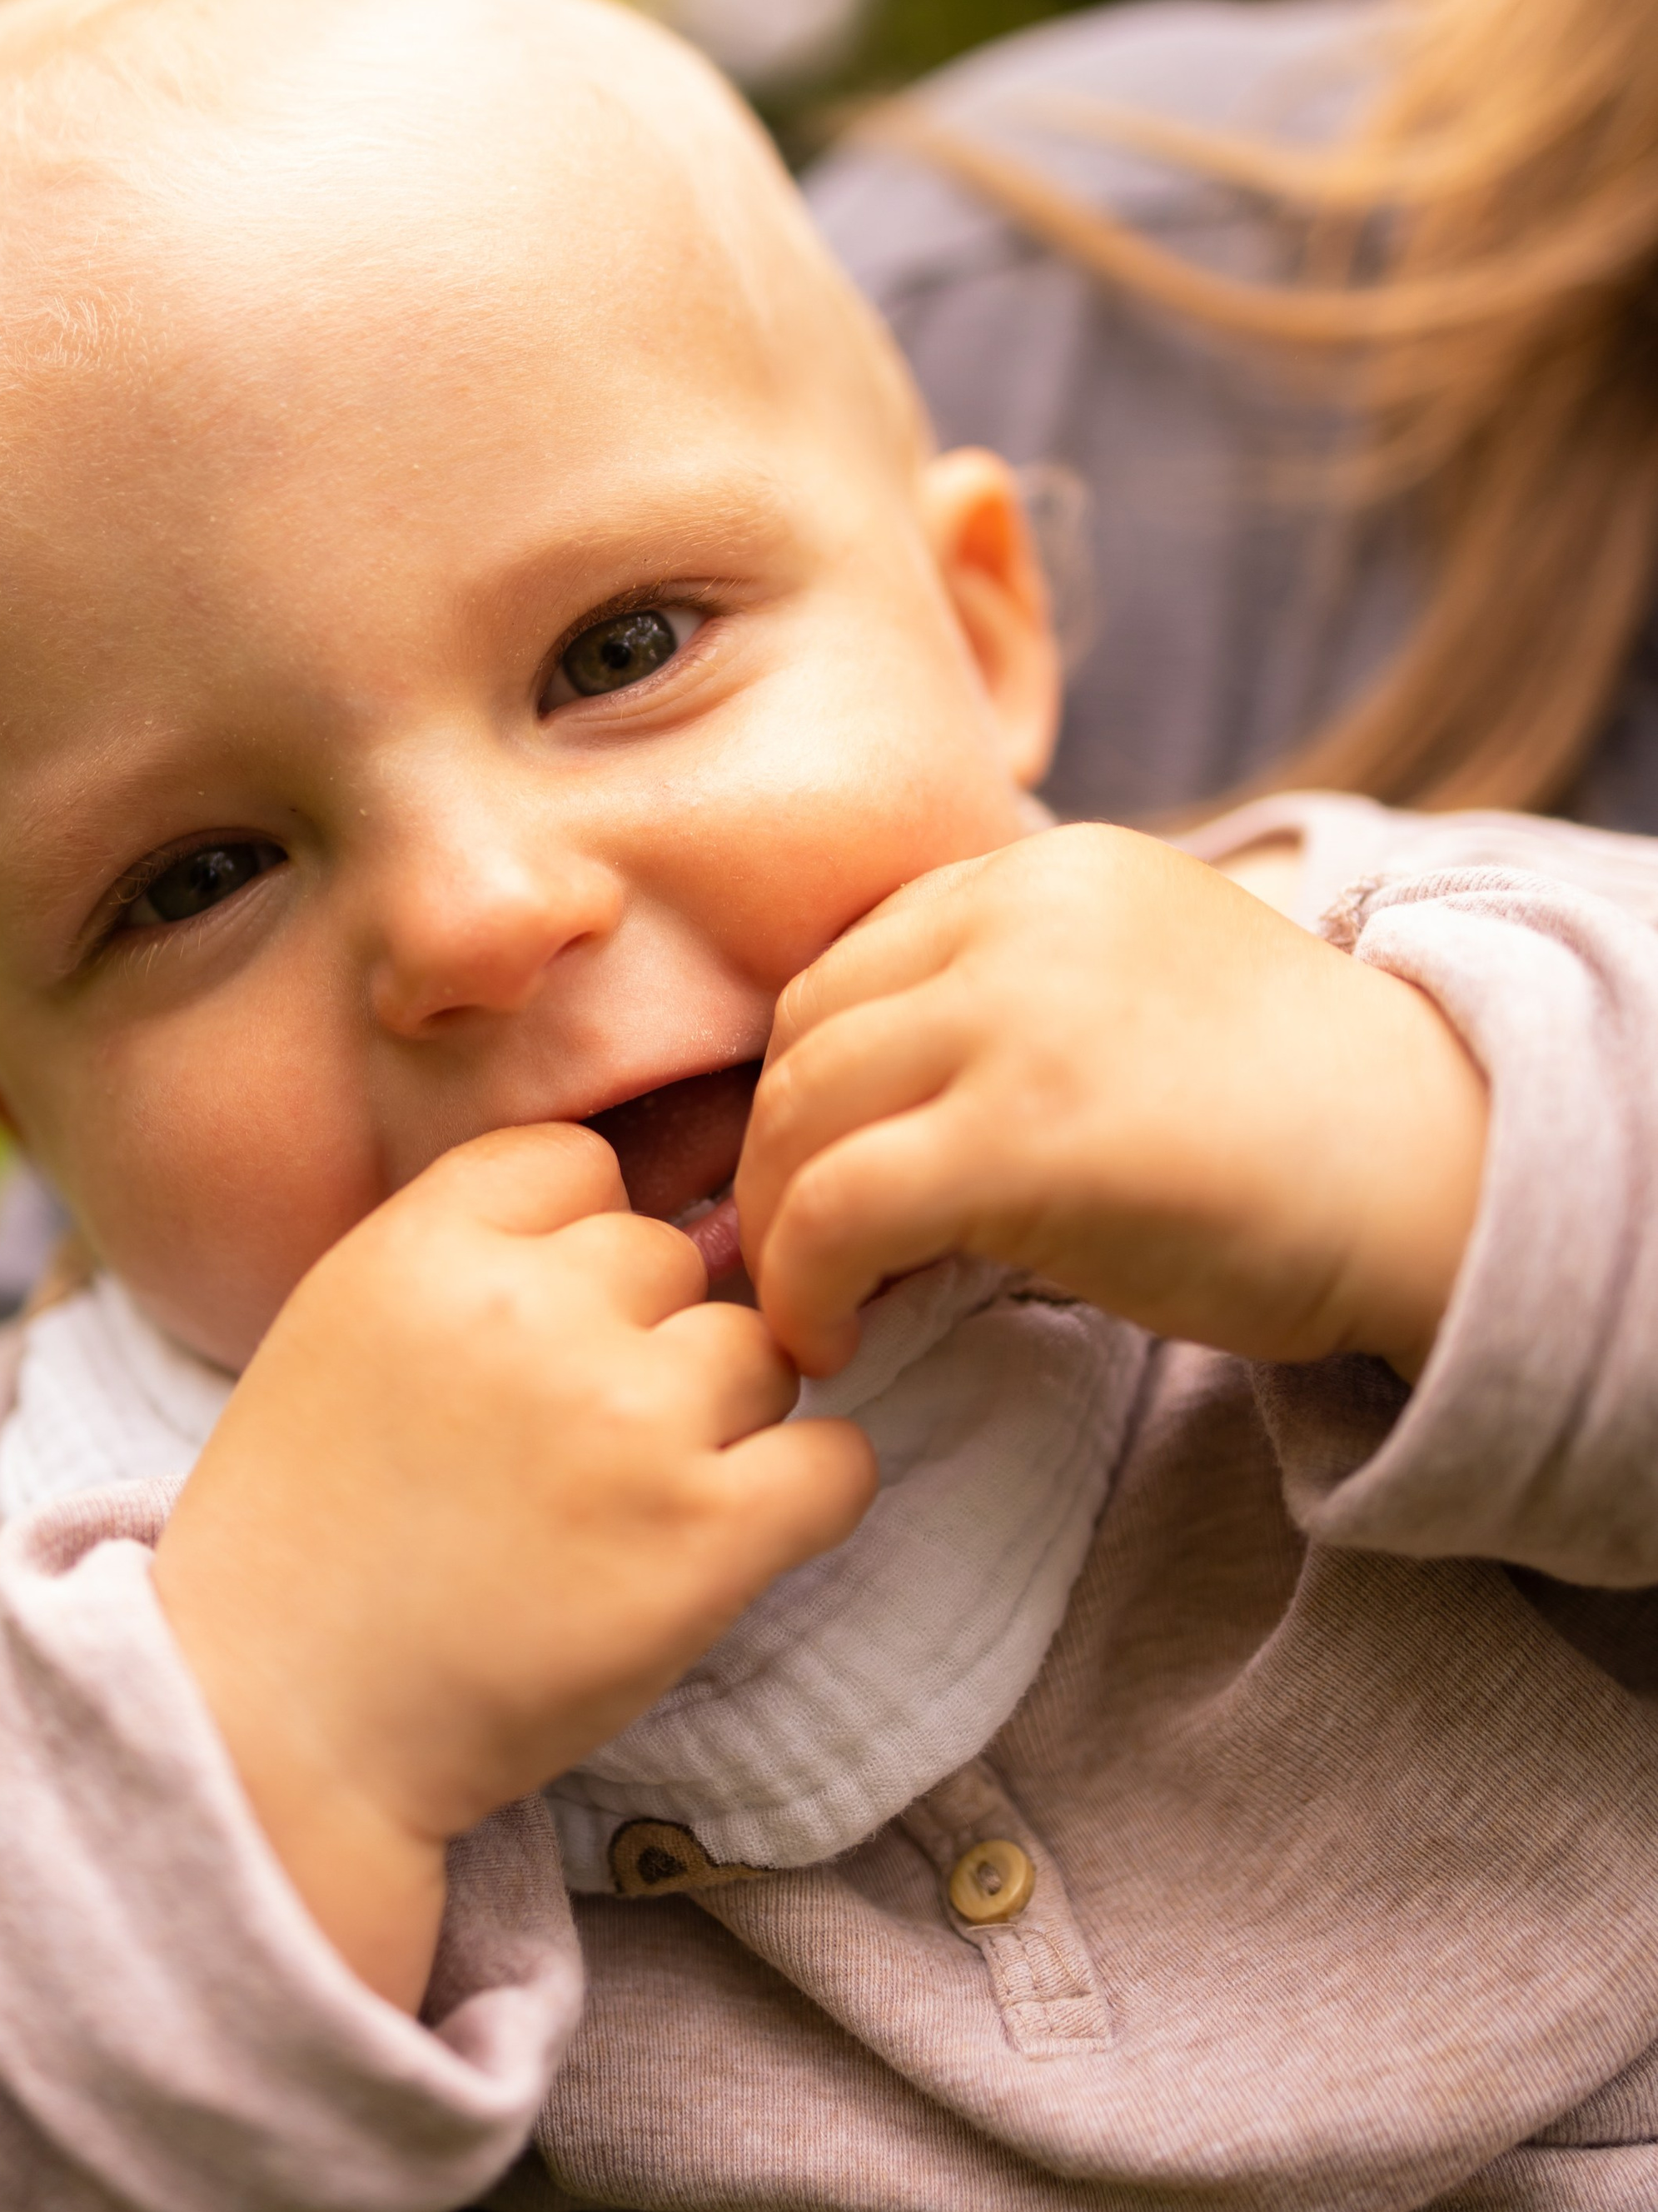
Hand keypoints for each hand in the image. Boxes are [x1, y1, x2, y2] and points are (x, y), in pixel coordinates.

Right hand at [153, 1124, 874, 2006]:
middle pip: (671, 1259)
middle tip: (574, 1450)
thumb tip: (621, 1231)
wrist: (281, 1730)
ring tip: (630, 1510)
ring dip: (720, 1420)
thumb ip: (464, 1261)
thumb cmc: (302, 1548)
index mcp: (424, 1247)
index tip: (540, 1336)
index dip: (573, 1250)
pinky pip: (837, 1462)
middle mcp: (530, 1310)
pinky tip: (733, 1540)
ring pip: (757, 1352)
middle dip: (642, 1341)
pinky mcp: (705, 1534)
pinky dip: (807, 1498)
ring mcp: (627, 1417)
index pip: (578, 1166)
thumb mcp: (338, 1337)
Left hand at [739, 825, 1487, 1383]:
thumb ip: (1007, 997)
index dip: (809, 1086)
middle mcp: (1017, 915)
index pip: (849, 966)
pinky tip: (835, 1342)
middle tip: (792, 1261)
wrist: (1439, 1173)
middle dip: (772, 1159)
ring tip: (815, 1307)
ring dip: (777, 1231)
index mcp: (1042, 869)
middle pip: (805, 1036)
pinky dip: (802, 1288)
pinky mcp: (1020, 1135)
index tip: (817, 1178)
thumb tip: (845, 1102)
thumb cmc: (1287, 1118)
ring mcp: (1016, 1017)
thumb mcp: (1131, 991)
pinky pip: (834, 1210)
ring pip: (798, 1119)